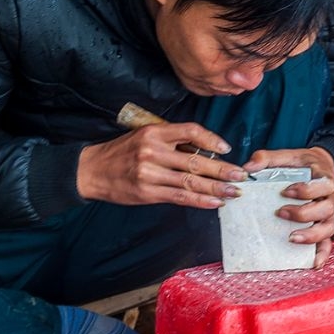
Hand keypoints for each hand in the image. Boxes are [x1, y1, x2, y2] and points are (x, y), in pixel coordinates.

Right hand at [75, 122, 250, 208]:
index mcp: (153, 132)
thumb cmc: (122, 152)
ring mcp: (150, 173)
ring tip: (234, 192)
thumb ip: (170, 140)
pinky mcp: (147, 192)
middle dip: (222, 170)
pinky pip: (179, 197)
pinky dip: (199, 201)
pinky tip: (215, 202)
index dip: (211, 139)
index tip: (226, 148)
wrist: (92, 170)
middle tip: (240, 175)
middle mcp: (152, 151)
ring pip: (190, 182)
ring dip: (216, 189)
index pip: (190, 131)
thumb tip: (204, 151)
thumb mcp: (143, 136)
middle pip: (195, 160)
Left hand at [241, 147, 333, 267]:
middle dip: (303, 213)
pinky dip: (322, 255)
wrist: (320, 169)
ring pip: (327, 229)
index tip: (286, 191)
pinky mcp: (324, 228)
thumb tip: (248, 168)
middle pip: (325, 209)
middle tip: (281, 212)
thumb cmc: (304, 165)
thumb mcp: (288, 156)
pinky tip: (312, 264)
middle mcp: (329, 200)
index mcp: (324, 180)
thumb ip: (268, 158)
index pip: (322, 185)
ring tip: (291, 238)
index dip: (305, 190)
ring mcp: (328, 216)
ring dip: (311, 236)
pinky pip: (328, 244)